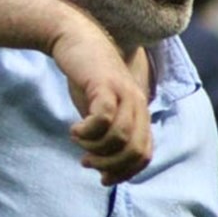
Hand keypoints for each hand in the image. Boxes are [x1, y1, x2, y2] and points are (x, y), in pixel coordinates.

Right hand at [51, 14, 151, 185]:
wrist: (74, 38)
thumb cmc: (85, 76)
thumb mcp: (99, 108)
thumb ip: (106, 132)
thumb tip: (102, 166)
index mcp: (140, 112)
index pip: (144, 155)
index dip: (124, 172)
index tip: (101, 178)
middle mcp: (137, 103)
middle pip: (134, 150)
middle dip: (108, 164)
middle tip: (85, 162)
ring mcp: (123, 93)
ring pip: (119, 137)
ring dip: (94, 148)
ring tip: (76, 140)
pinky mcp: (104, 85)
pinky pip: (103, 118)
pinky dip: (88, 132)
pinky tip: (74, 130)